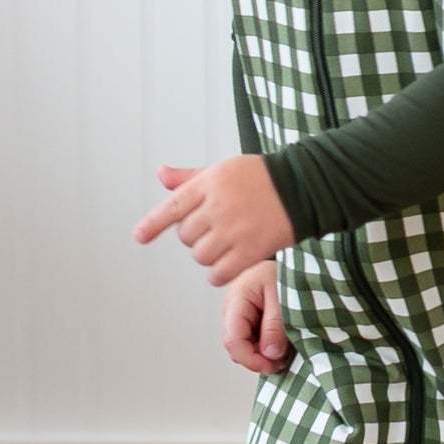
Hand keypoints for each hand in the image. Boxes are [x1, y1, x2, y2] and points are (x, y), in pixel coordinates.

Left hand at [134, 155, 293, 281]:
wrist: (304, 187)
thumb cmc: (263, 178)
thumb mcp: (224, 170)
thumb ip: (190, 177)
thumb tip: (161, 174)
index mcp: (208, 184)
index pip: (172, 207)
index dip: (152, 224)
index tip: (139, 236)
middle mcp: (217, 207)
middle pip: (186, 236)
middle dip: (197, 236)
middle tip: (217, 228)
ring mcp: (233, 230)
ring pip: (200, 256)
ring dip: (209, 255)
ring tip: (228, 243)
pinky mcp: (250, 250)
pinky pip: (218, 274)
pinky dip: (219, 274)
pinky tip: (230, 264)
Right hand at [223, 261, 291, 375]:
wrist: (294, 257)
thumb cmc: (288, 270)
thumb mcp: (285, 297)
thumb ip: (276, 326)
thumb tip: (269, 354)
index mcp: (238, 299)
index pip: (233, 340)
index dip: (250, 359)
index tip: (272, 366)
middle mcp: (234, 308)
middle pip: (237, 346)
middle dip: (258, 358)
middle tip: (283, 359)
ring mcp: (240, 313)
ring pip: (245, 345)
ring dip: (264, 353)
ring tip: (286, 348)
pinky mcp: (250, 317)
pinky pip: (254, 338)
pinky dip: (267, 344)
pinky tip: (283, 340)